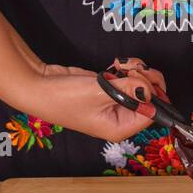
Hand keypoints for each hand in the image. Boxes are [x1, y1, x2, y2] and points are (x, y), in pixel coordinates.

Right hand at [28, 55, 167, 142]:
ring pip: (142, 85)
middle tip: (134, 68)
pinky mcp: (110, 88)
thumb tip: (150, 89)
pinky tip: (117, 65)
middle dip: (147, 80)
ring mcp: (116, 102)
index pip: (152, 114)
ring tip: (122, 65)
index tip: (145, 79)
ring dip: (137, 71)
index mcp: (120, 128)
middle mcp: (120, 118)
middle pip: (150, 99)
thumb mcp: (100, 92)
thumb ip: (129, 89)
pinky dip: (128, 68)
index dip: (153, 95)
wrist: (39, 86)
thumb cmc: (63, 98)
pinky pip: (130, 78)